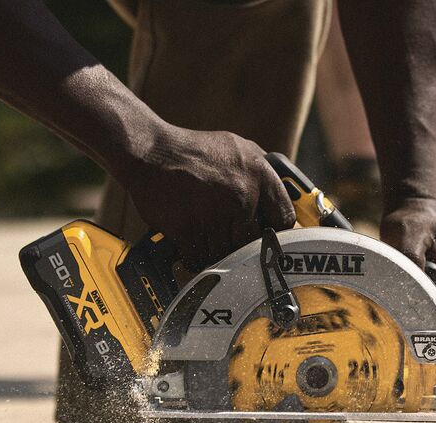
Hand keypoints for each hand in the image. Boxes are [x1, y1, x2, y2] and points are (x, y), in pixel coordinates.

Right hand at [124, 123, 295, 271]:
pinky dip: (194, 258)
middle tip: (228, 240)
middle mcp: (242, 196)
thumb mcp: (238, 149)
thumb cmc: (193, 151)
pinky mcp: (189, 229)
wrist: (150, 151)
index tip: (268, 240)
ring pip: (227, 255)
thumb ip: (262, 174)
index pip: (285, 219)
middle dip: (242, 245)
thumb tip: (280, 200)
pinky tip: (190, 244)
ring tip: (205, 237)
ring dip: (216, 253)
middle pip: (254, 244)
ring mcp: (216, 214)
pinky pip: (200, 260)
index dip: (276, 233)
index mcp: (259, 175)